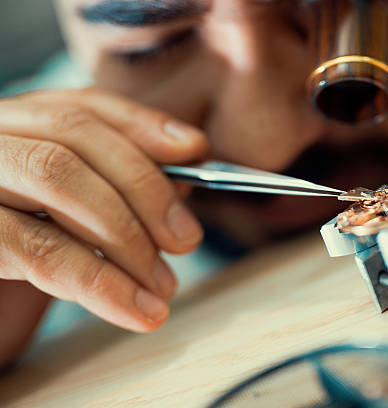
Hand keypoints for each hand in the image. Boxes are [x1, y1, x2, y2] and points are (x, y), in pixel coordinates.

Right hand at [0, 88, 205, 354]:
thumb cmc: (23, 255)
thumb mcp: (73, 218)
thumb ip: (119, 190)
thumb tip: (184, 179)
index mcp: (17, 128)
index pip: (83, 107)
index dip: (142, 125)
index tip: (194, 149)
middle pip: (74, 134)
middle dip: (144, 186)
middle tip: (186, 239)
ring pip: (55, 175)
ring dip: (127, 236)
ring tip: (164, 288)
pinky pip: (35, 248)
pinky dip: (98, 280)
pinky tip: (135, 309)